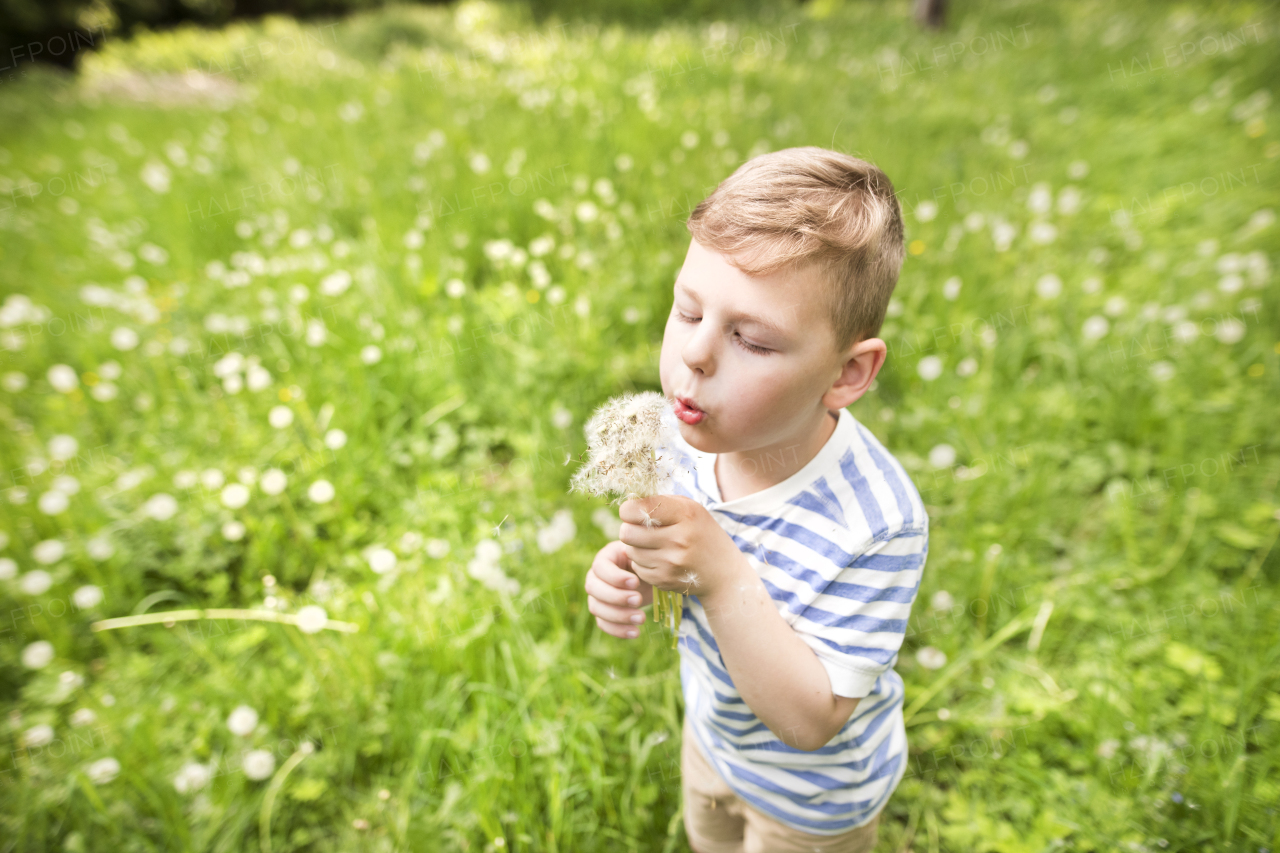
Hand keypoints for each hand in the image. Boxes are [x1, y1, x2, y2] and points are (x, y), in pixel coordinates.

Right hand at [584, 539, 652, 639]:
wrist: (649, 576)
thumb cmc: (648, 562)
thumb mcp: (645, 555)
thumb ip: (641, 557)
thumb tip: (641, 562)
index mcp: (605, 557)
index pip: (600, 566)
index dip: (615, 577)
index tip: (635, 582)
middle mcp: (595, 576)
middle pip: (593, 588)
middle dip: (616, 597)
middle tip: (638, 600)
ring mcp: (596, 596)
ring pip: (596, 608)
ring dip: (618, 616)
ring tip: (642, 618)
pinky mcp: (602, 612)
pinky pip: (603, 623)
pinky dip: (618, 630)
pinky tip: (636, 632)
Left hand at [617, 495, 749, 600]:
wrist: (724, 574)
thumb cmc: (701, 533)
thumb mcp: (690, 509)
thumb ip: (660, 501)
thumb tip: (627, 504)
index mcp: (685, 514)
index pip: (638, 508)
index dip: (628, 510)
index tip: (633, 512)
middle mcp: (678, 539)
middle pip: (627, 532)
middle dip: (629, 529)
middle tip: (640, 530)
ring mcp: (671, 562)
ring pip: (630, 551)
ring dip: (636, 547)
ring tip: (653, 545)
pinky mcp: (665, 580)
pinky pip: (636, 568)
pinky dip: (643, 563)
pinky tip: (659, 559)